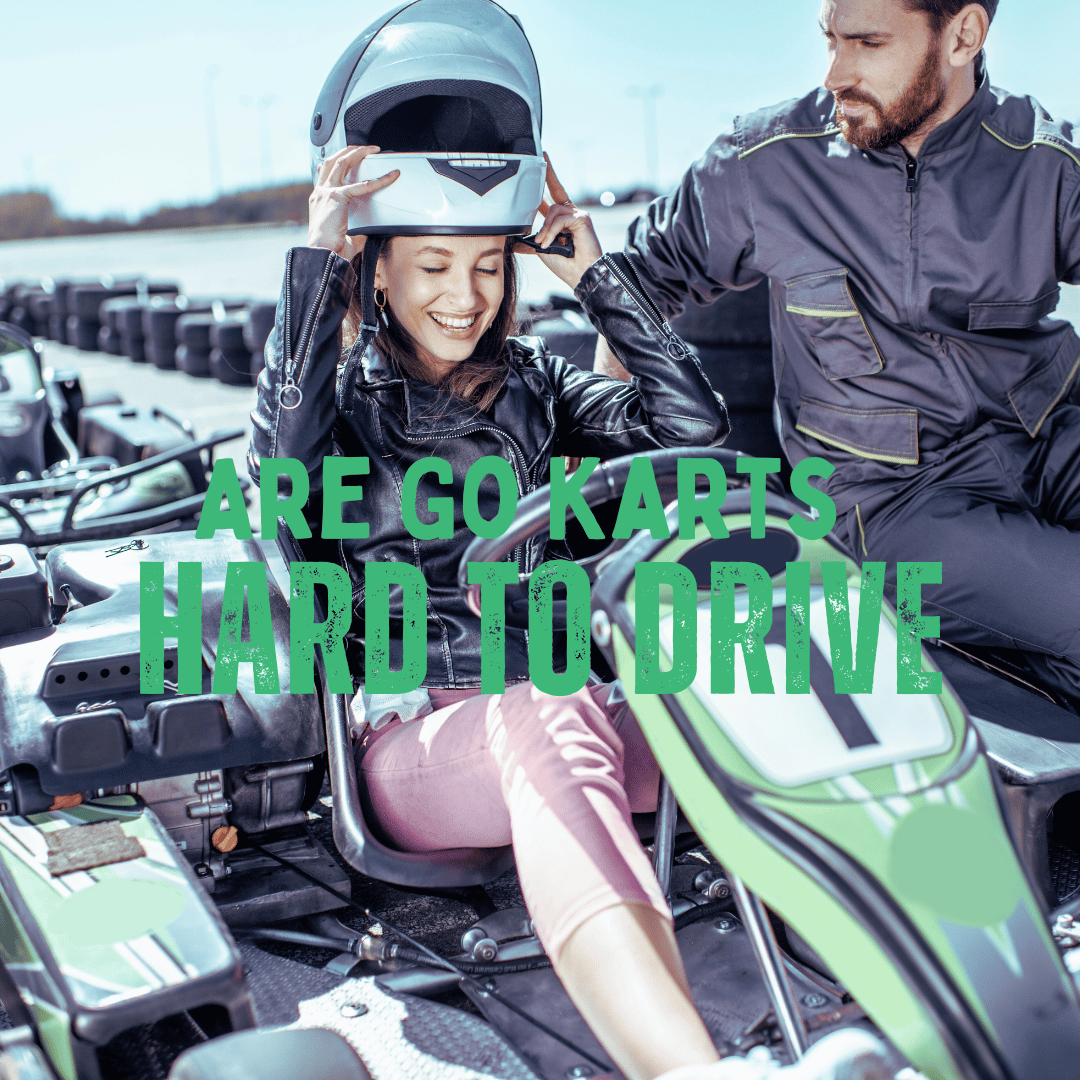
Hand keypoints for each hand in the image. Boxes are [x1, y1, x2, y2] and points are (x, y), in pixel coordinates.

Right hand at [307, 145, 399, 260]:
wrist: (322, 254)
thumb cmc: (330, 250)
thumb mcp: (344, 235)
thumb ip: (357, 229)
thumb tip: (372, 233)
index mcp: (318, 200)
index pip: (324, 173)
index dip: (335, 163)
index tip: (345, 157)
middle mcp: (319, 193)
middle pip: (332, 161)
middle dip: (348, 151)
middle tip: (364, 149)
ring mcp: (326, 192)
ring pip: (342, 162)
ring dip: (358, 153)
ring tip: (372, 150)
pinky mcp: (337, 197)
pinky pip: (361, 185)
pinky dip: (378, 180)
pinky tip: (390, 176)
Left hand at [517, 155, 601, 289]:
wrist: (581, 276)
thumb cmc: (565, 266)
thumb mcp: (541, 250)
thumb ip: (530, 240)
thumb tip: (513, 239)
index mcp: (561, 221)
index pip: (552, 197)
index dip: (547, 180)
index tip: (542, 162)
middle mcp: (571, 214)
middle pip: (556, 190)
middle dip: (549, 173)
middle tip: (543, 155)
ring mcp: (578, 214)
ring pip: (553, 210)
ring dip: (545, 229)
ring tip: (545, 244)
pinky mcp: (583, 218)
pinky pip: (560, 218)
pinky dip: (552, 231)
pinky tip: (551, 243)